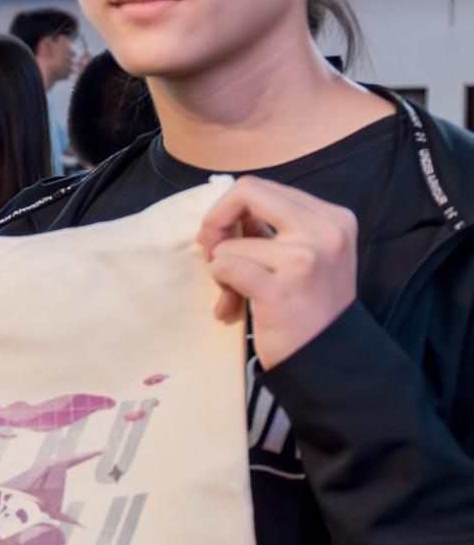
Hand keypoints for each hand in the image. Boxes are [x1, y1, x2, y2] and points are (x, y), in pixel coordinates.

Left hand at [198, 176, 357, 368]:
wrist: (329, 357)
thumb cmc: (309, 304)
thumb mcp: (306, 254)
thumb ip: (273, 227)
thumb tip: (229, 210)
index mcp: (332, 218)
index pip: (260, 188)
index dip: (231, 209)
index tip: (225, 235)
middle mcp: (325, 232)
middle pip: (246, 193)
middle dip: (216, 222)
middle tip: (213, 251)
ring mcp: (305, 259)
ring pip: (229, 243)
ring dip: (221, 269)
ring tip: (239, 294)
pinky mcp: (281, 290)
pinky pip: (225, 266)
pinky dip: (222, 283)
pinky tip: (235, 303)